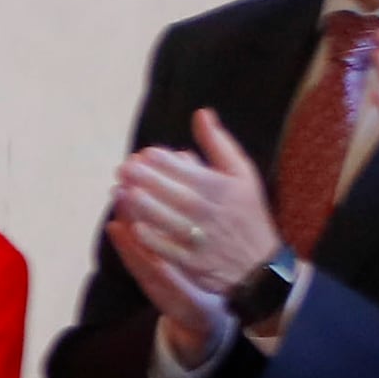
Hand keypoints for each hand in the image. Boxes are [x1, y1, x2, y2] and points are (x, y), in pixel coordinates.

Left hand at [110, 108, 279, 361]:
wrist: (259, 264)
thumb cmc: (247, 211)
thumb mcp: (242, 173)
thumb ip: (219, 144)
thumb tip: (201, 114)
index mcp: (222, 188)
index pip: (187, 170)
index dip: (161, 161)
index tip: (142, 154)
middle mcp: (211, 212)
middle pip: (173, 193)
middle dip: (145, 179)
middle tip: (122, 168)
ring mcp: (201, 238)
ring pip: (167, 219)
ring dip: (141, 205)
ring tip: (119, 191)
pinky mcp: (192, 262)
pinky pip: (167, 248)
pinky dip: (149, 237)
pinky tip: (131, 225)